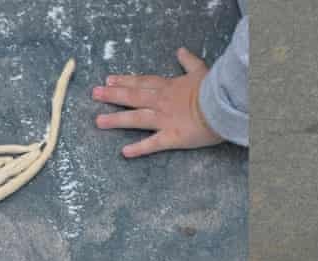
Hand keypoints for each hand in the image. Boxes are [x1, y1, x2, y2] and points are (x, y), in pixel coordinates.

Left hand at [93, 48, 223, 158]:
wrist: (222, 105)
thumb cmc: (214, 88)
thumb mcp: (201, 70)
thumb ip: (189, 61)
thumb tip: (181, 51)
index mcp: (168, 87)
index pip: (142, 82)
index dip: (125, 81)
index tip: (109, 80)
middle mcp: (162, 102)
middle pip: (133, 97)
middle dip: (112, 95)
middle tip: (95, 94)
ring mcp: (165, 120)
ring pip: (136, 119)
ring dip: (116, 120)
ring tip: (99, 121)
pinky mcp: (172, 138)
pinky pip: (152, 144)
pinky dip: (138, 149)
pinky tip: (124, 152)